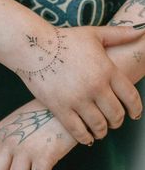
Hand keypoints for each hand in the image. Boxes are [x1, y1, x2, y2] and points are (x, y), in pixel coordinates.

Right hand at [17, 25, 143, 143]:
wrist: (34, 47)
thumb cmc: (64, 39)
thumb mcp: (94, 34)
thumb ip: (119, 34)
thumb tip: (141, 31)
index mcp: (107, 70)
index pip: (131, 97)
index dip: (135, 110)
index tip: (134, 115)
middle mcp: (96, 87)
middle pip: (116, 115)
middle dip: (117, 121)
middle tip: (114, 122)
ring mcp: (77, 99)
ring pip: (99, 126)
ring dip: (102, 131)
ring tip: (100, 131)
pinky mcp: (60, 108)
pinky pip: (77, 131)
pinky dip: (85, 138)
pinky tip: (86, 138)